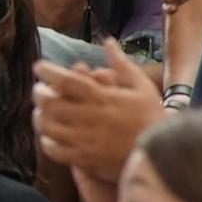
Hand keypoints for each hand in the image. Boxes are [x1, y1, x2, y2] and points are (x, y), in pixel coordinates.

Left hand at [32, 41, 160, 181]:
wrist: (163, 156)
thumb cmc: (152, 118)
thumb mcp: (142, 87)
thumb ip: (121, 64)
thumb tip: (108, 41)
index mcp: (103, 98)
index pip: (66, 81)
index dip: (47, 72)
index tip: (39, 67)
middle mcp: (90, 118)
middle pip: (49, 102)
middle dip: (38, 93)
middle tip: (39, 89)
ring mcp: (84, 141)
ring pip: (47, 126)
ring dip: (39, 116)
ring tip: (41, 111)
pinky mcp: (84, 160)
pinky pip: (53, 150)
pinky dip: (46, 140)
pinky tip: (50, 134)